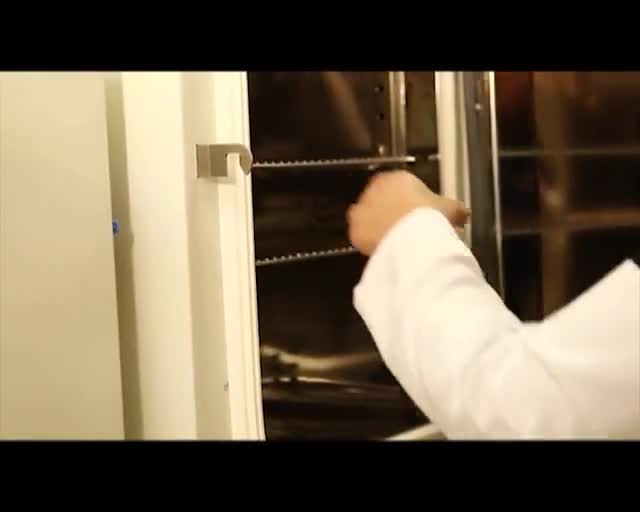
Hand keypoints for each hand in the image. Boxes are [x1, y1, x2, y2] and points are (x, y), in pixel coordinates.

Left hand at [347, 170, 469, 255]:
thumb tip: (463, 214)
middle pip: (382, 201)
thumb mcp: (450, 208)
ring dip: (378, 226)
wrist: (412, 234)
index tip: (417, 215)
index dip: (409, 203)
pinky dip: (368, 241)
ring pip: (368, 216)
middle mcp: (376, 188)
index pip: (400, 187)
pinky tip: (382, 249)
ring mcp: (362, 207)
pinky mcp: (355, 228)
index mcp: (397, 178)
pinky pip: (360, 234)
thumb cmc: (431, 215)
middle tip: (405, 230)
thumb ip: (455, 209)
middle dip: (391, 213)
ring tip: (395, 241)